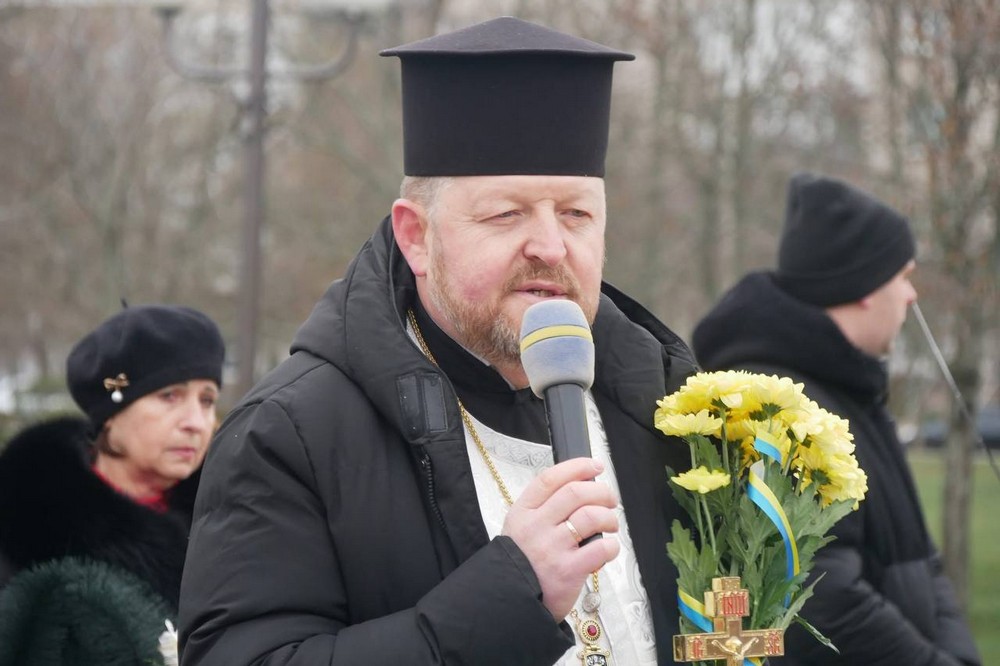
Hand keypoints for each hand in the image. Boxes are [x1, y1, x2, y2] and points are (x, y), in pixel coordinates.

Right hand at [501, 457, 620, 620]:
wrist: (508, 601)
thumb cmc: (521, 563)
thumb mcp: (520, 528)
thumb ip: (543, 508)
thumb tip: (581, 488)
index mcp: (523, 512)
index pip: (551, 478)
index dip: (577, 467)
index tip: (595, 466)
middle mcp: (537, 526)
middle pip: (576, 492)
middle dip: (601, 491)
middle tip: (610, 499)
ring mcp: (552, 548)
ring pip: (591, 516)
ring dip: (609, 517)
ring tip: (610, 525)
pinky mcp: (568, 571)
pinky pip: (600, 548)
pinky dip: (612, 546)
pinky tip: (608, 549)